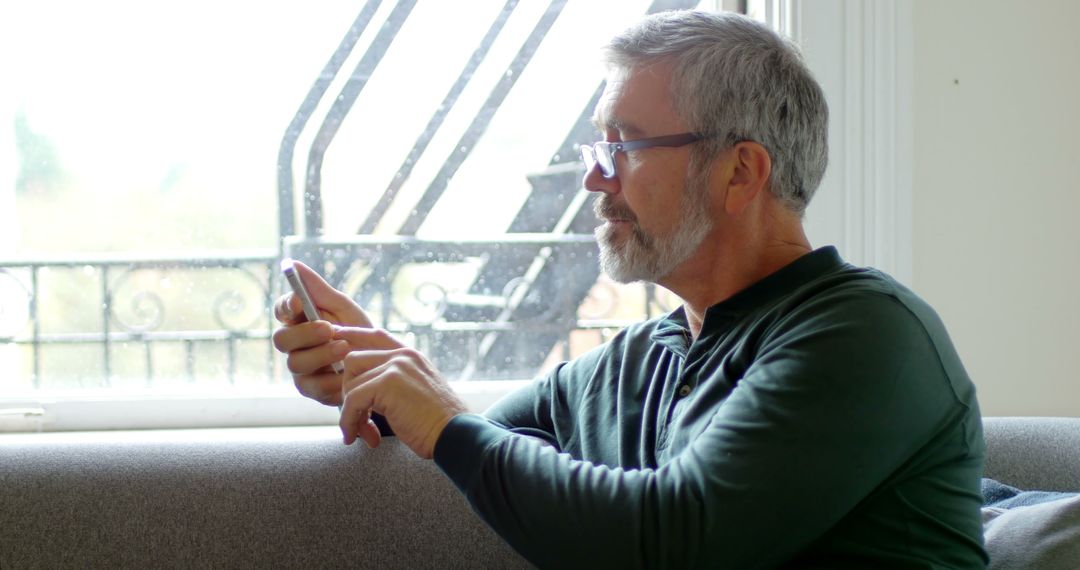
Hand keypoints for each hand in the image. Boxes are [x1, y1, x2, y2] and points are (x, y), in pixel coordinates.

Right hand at [272, 260, 372, 405]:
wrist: (381, 364)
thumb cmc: (358, 331)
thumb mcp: (343, 308)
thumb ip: (318, 289)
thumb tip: (293, 264)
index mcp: (299, 321)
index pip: (281, 310)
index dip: (286, 306)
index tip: (300, 302)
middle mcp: (295, 345)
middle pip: (282, 340)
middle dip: (305, 333)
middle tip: (329, 329)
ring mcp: (301, 369)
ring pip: (296, 363)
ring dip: (321, 355)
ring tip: (345, 349)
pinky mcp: (312, 390)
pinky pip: (313, 386)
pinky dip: (332, 378)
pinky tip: (347, 373)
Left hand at [335, 327, 467, 458]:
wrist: (455, 434)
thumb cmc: (438, 423)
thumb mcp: (418, 393)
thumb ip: (396, 383)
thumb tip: (366, 393)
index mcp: (411, 356)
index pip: (376, 335)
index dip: (352, 334)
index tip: (335, 335)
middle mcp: (403, 356)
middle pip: (353, 360)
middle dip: (348, 392)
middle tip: (357, 421)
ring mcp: (395, 367)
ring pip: (350, 382)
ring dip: (349, 411)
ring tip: (363, 432)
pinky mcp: (388, 383)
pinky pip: (352, 400)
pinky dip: (350, 421)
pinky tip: (359, 437)